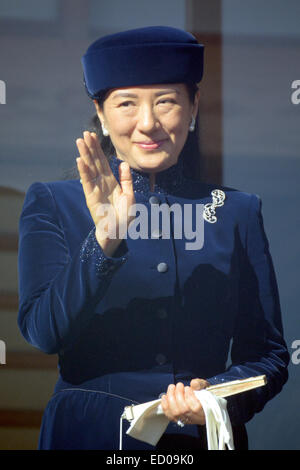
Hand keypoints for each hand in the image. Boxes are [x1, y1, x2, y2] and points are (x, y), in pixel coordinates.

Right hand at [76, 132, 134, 255]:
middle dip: (90, 147)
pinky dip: (84, 171)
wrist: (117, 233)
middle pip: (95, 162)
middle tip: (84, 134)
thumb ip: (126, 180)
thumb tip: (123, 164)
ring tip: (79, 142)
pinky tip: (80, 160)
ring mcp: (95, 189)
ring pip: (90, 169)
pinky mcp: (91, 197)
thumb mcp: (129, 195)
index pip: (103, 162)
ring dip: (85, 155)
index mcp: (111, 182)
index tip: (93, 135)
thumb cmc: (123, 216)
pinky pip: (87, 182)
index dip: (98, 149)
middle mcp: (101, 183)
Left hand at [160, 379, 209, 425]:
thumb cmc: (204, 395)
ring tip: (172, 387)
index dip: (189, 397)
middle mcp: (195, 418)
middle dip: (178, 395)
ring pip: (175, 412)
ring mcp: (186, 420)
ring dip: (171, 397)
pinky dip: (165, 405)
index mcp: (205, 411)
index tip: (188, 388)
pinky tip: (165, 396)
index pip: (196, 408)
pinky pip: (169, 415)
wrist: (201, 404)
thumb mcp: (205, 387)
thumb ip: (200, 384)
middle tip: (179, 385)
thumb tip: (193, 383)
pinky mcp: (178, 420)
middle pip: (184, 410)